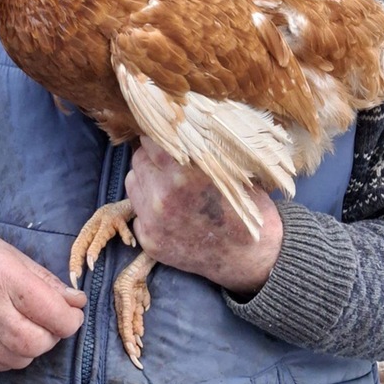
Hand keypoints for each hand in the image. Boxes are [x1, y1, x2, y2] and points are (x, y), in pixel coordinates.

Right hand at [0, 225, 86, 370]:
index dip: (71, 318)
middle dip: (55, 334)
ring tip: (30, 323)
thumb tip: (76, 302)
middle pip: (37, 342)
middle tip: (54, 320)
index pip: (50, 312)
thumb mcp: (14, 255)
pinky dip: (15, 353)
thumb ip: (47, 282)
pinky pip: (2, 364)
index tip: (74, 312)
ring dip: (35, 345)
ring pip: (21, 358)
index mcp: (2, 276)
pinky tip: (10, 332)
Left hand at [125, 137, 283, 295]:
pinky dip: (148, 207)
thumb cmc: (243, 206)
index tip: (167, 138)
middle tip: (169, 162)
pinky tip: (170, 210)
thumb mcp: (225, 169)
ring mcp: (152, 221)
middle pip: (138, 159)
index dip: (160, 137)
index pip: (150, 141)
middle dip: (152, 157)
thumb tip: (173, 128)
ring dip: (146, 179)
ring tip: (168, 185)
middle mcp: (161, 197)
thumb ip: (195, 150)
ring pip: (132, 183)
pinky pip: (137, 211)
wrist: (251, 256)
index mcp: (181, 174)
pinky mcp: (149, 240)